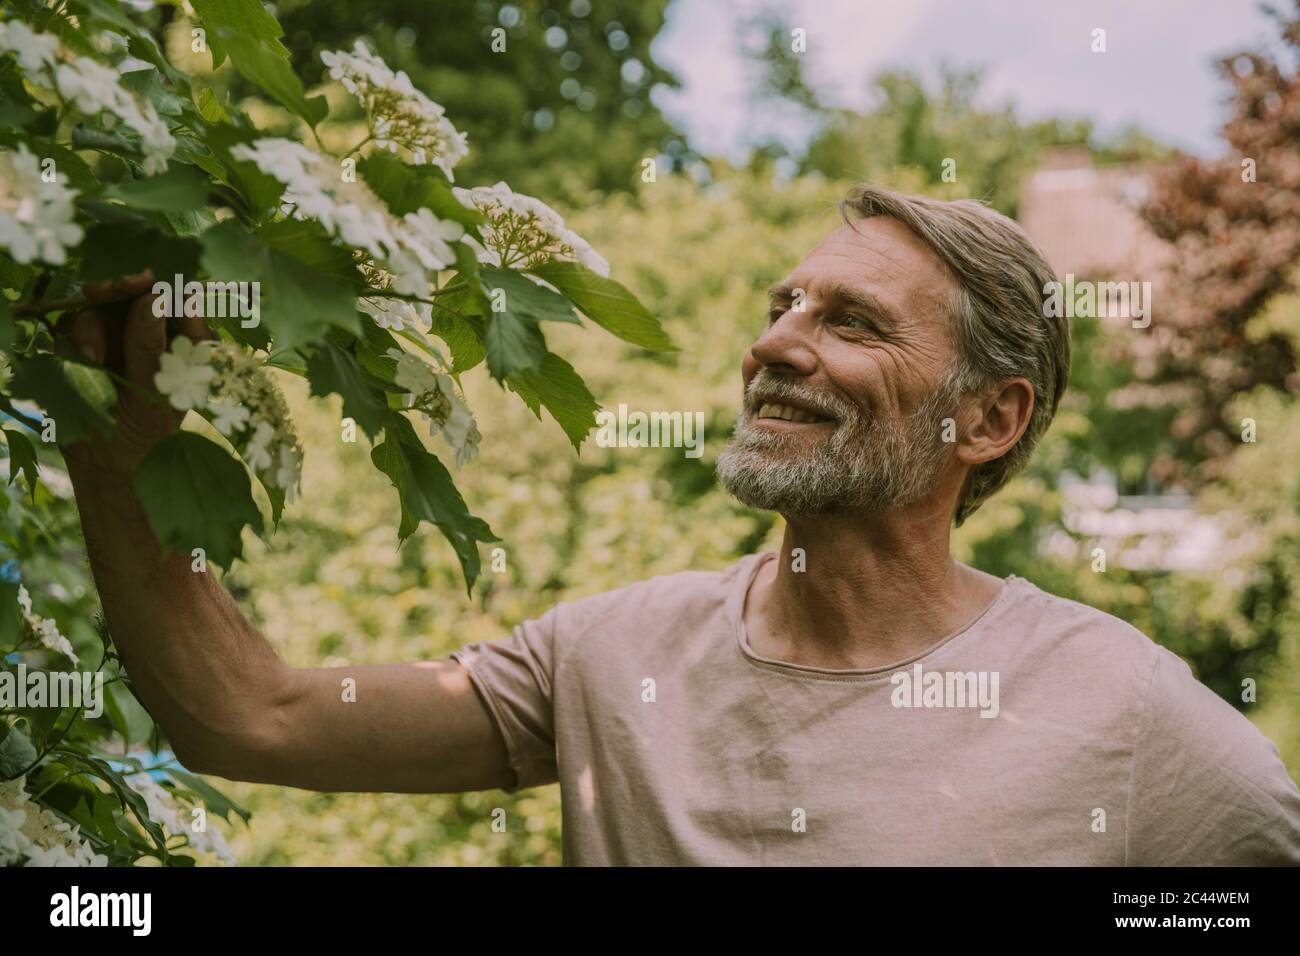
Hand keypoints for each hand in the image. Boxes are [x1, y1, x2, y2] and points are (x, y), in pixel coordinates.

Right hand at [57, 272, 209, 482]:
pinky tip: (85, 365)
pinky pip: (73, 327)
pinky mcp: (82, 343)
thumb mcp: (156, 395)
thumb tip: (153, 297)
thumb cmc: (148, 431)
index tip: (138, 280)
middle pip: (133, 291)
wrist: (107, 461)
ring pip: (99, 307)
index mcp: (182, 340)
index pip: (176, 296)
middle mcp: (149, 330)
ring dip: (92, 327)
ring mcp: (114, 334)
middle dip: (116, 288)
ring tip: (95, 362)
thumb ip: (151, 348)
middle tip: (100, 290)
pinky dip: (75, 343)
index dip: (159, 282)